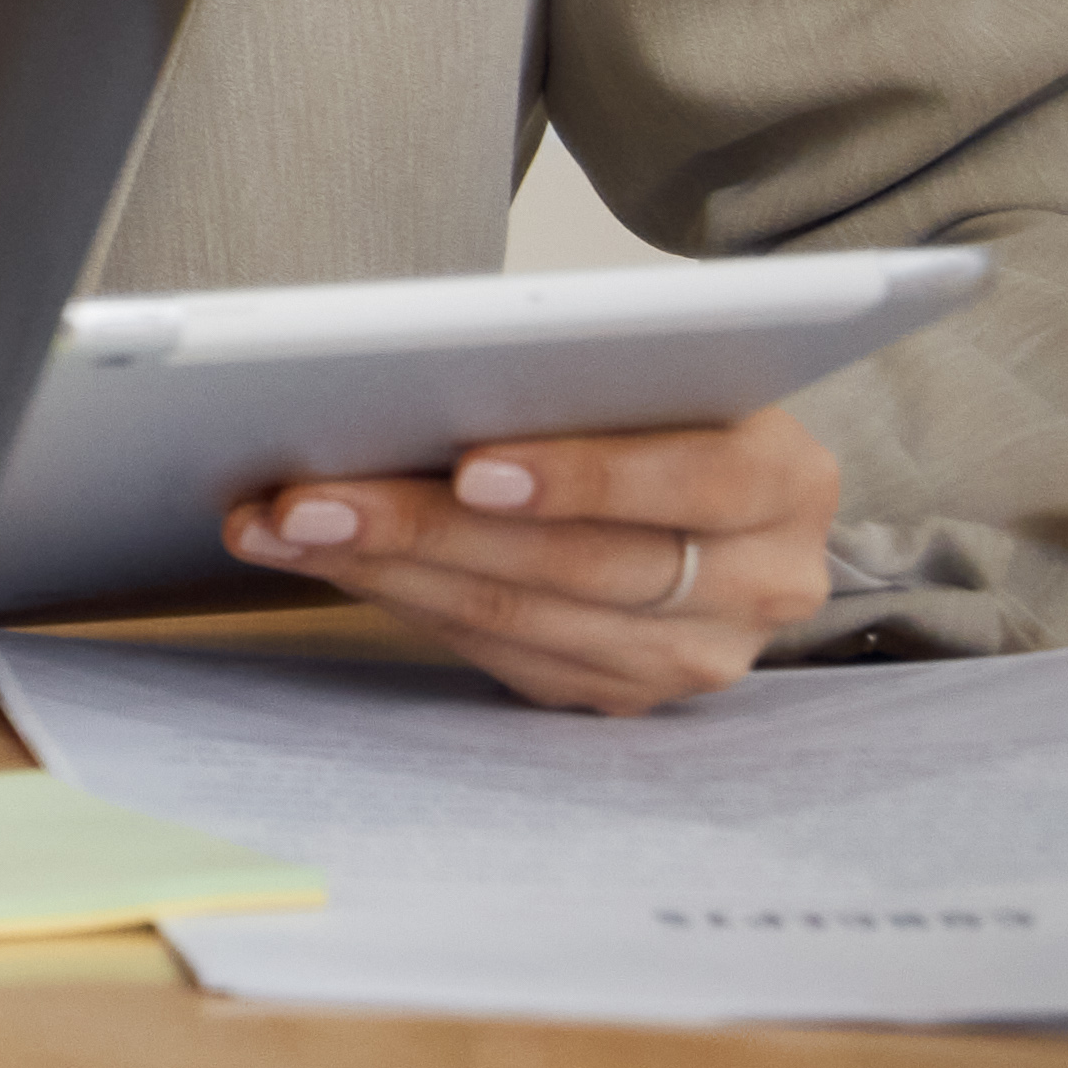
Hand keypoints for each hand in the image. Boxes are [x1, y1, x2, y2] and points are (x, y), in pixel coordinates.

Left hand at [231, 401, 841, 712]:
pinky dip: (403, 602)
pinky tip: (325, 563)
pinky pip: (501, 654)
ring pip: (523, 619)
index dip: (579, 477)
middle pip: (579, 564)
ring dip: (383, 571)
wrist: (716, 502)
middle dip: (425, 528)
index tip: (468, 467)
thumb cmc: (663, 406)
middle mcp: (762, 584)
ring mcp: (696, 657)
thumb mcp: (659, 372)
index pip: (690, 480)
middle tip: (305, 497)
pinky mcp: (626, 696)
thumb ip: (583, 375)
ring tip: (279, 527)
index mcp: (787, 482)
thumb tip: (420, 373)